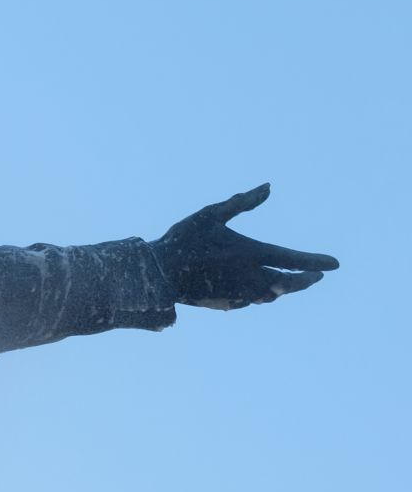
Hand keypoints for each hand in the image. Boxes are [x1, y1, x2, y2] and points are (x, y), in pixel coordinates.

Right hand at [150, 184, 337, 309]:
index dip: (316, 262)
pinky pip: (251, 300)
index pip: (293, 260)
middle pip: (289, 283)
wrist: (156, 274)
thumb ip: (242, 202)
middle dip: (306, 280)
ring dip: (284, 288)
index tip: (334, 265)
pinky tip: (256, 289)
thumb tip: (268, 187)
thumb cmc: (182, 240)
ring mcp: (238, 294)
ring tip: (288, 281)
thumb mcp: (210, 215)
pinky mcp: (226, 304)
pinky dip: (260, 294)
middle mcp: (249, 277)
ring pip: (271, 294)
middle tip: (316, 276)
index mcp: (249, 253)